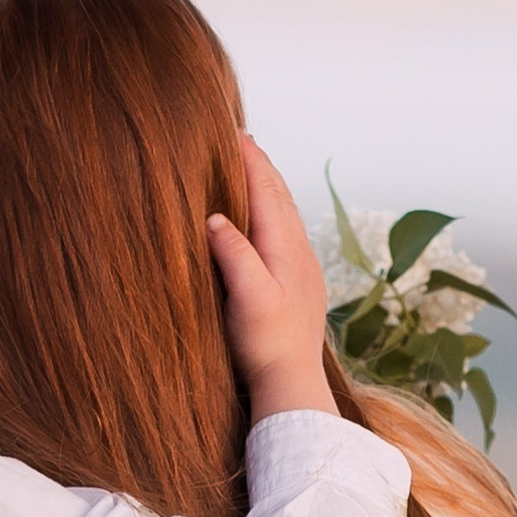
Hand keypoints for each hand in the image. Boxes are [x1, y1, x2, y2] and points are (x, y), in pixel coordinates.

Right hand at [208, 135, 338, 422]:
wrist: (293, 385)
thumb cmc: (268, 345)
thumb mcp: (247, 297)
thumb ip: (234, 255)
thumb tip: (214, 217)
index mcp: (285, 247)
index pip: (266, 189)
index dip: (249, 159)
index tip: (233, 132)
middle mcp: (298, 251)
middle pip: (279, 195)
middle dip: (259, 165)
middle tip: (240, 139)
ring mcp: (302, 268)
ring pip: (284, 214)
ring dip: (268, 187)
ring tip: (252, 169)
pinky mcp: (299, 284)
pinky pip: (285, 233)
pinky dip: (272, 213)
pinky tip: (265, 221)